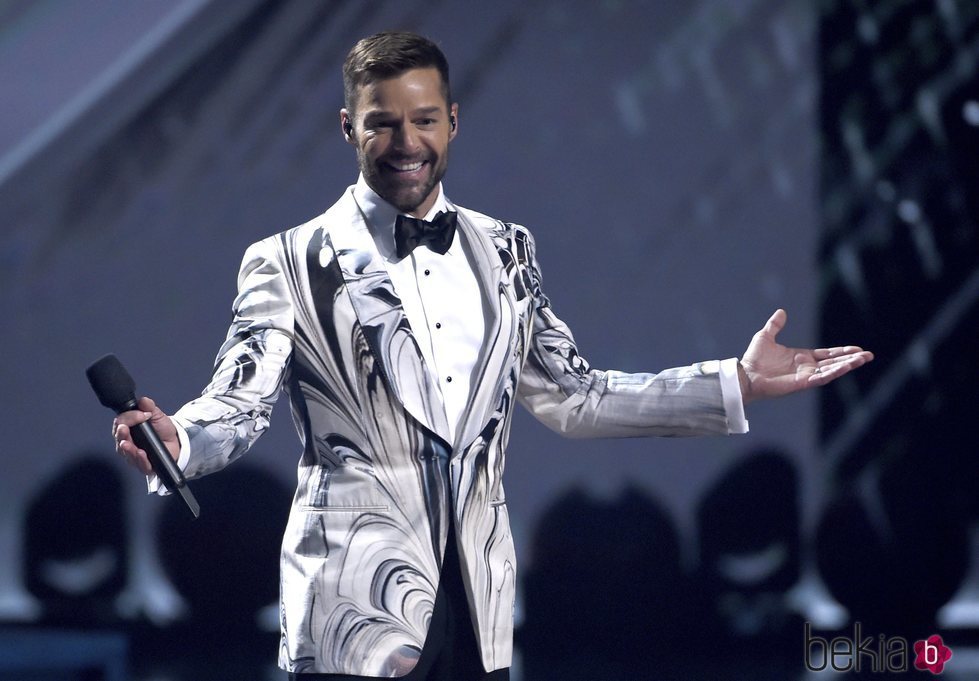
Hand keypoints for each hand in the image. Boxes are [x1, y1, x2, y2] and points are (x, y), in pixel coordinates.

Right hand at [112, 396, 179, 474]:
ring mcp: (133, 454)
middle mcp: (127, 442)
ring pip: (126, 453)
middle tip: (124, 430)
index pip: (120, 423)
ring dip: (128, 449)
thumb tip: (143, 400)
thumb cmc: (162, 429)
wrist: (176, 442)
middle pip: (119, 439)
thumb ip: (149, 407)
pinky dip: (140, 460)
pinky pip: (139, 464)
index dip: (128, 418)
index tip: (142, 414)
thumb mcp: (157, 415)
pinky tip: (141, 454)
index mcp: (128, 428)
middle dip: (121, 435)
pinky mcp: (143, 465)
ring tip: (130, 445)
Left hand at [738, 309, 872, 403]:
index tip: (857, 349)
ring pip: (832, 370)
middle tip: (869, 356)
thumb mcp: (765, 336)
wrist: (745, 374)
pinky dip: (834, 372)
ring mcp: (806, 376)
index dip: (842, 352)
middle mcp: (807, 367)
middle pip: (834, 362)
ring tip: (863, 360)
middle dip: (851, 359)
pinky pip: (822, 377)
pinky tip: (846, 367)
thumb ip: (775, 325)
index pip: (827, 354)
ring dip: (848, 365)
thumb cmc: (754, 359)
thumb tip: (781, 312)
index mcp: (802, 357)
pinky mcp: (802, 383)